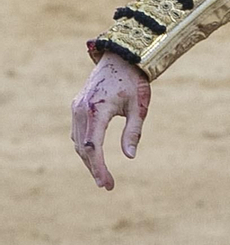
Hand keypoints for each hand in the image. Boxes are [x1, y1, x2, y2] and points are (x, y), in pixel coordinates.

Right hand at [71, 51, 150, 189]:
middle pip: (83, 148)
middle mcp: (81, 110)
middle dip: (94, 168)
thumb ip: (133, 132)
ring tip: (103, 176)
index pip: (93, 146)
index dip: (98, 167)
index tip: (106, 183)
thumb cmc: (134, 82)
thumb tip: (130, 157)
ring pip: (78, 142)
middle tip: (107, 185)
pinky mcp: (77, 107)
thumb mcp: (139, 107)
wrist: (120, 58)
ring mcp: (76, 108)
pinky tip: (95, 158)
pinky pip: (78, 133)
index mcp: (97, 110)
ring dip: (88, 160)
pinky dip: (85, 148)